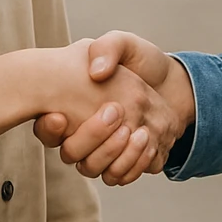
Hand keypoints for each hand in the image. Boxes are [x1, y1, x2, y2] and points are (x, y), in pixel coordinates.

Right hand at [34, 31, 195, 185]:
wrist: (174, 84)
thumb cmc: (143, 62)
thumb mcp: (125, 45)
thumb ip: (108, 48)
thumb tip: (95, 73)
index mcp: (74, 106)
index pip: (47, 128)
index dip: (48, 128)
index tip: (61, 116)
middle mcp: (83, 134)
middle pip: (71, 153)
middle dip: (90, 136)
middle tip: (115, 111)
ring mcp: (103, 152)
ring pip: (93, 169)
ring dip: (113, 152)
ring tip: (138, 131)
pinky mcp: (126, 163)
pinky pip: (119, 176)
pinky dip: (133, 164)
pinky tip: (149, 142)